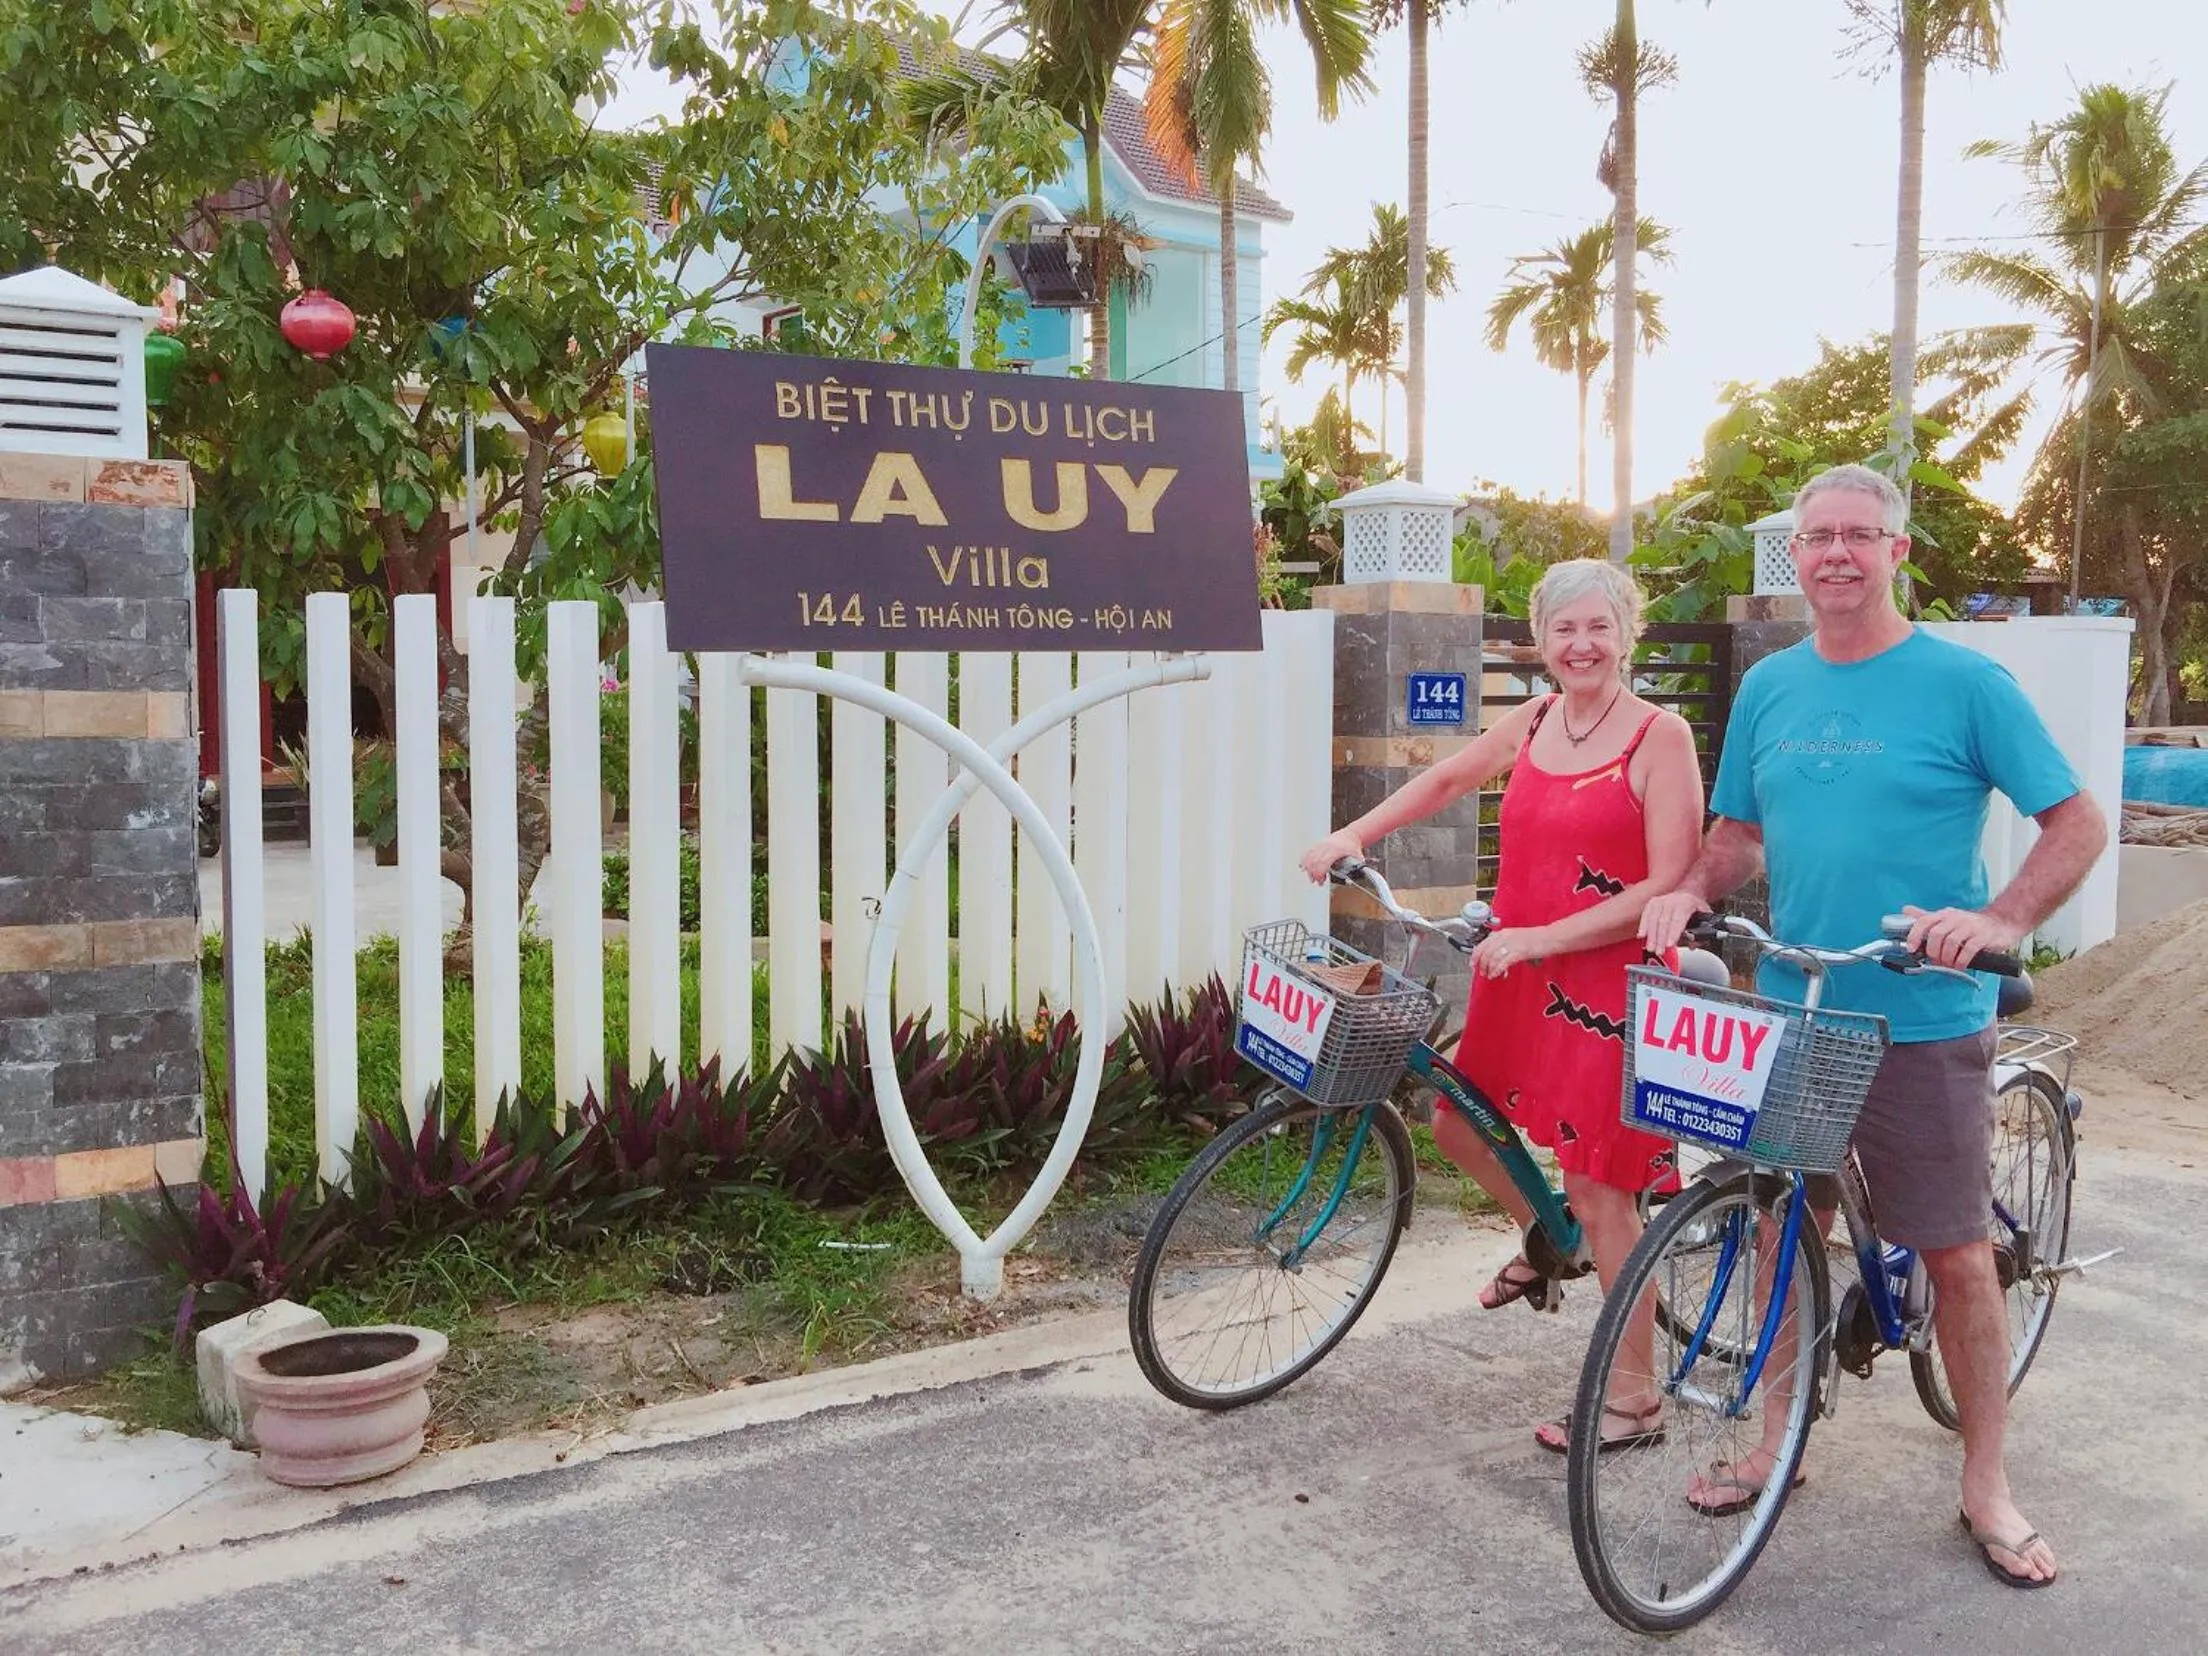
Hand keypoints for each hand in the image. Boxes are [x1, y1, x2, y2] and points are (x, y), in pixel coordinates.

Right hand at [1299, 830, 1362, 885]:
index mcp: (1335, 850)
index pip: (1322, 863)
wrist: (1350, 835)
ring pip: (1308, 857)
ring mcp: (1320, 845)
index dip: (1319, 874)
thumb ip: (1358, 868)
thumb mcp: (1357, 857)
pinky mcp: (1317, 845)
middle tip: (1318, 882)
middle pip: (1314, 862)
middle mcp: (1326, 847)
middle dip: (1313, 874)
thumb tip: (1362, 877)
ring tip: (1311, 877)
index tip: (1321, 881)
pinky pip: (1307, 852)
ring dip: (1307, 869)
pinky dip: (1303, 860)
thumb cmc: (1353, 846)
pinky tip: (1302, 867)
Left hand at [1472, 927, 1549, 979]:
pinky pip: (1503, 962)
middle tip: (1482, 973)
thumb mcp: (1516, 939)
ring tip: (1489, 975)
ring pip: (1492, 957)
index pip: (1482, 944)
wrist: (1552, 937)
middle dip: (1481, 964)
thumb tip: (1497, 960)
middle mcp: (1505, 936)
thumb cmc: (1537, 939)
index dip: (1475, 955)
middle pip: (1485, 951)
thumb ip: (1505, 947)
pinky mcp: (1519, 951)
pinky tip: (1496, 975)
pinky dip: (1497, 970)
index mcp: (1503, 933)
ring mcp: (1512, 943)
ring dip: (1488, 968)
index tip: (1472, 964)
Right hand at [1639, 891, 1707, 955]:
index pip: (1678, 919)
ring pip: (1653, 918)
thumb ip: (1701, 933)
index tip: (1670, 944)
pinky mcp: (1652, 903)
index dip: (1674, 933)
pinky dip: (1643, 926)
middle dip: (1660, 938)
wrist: (1688, 893)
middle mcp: (1672, 900)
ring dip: (1651, 935)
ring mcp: (1661, 900)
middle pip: (1664, 920)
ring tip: (1651, 948)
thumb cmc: (1695, 909)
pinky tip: (1641, 936)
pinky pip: (1646, 915)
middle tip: (1659, 951)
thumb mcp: (1705, 918)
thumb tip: (1693, 945)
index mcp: (1687, 902)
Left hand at [1901, 904, 2021, 969]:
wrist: (2003, 922)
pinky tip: (1960, 966)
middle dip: (1932, 952)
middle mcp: (1956, 918)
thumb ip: (1927, 918)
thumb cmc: (1971, 925)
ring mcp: (1970, 926)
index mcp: (1944, 914)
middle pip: (1936, 934)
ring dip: (1946, 958)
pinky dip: (1961, 961)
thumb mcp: (1948, 919)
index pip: (1924, 921)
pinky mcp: (1984, 936)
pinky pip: (1968, 950)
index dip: (1914, 935)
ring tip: (1948, 965)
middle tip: (1936, 961)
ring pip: (1951, 942)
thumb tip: (1905, 910)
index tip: (1911, 949)